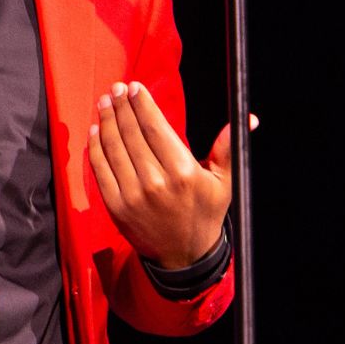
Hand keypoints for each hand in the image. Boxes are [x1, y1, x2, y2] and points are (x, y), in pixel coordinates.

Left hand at [87, 80, 254, 269]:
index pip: (155, 127)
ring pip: (114, 148)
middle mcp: (156, 182)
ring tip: (104, 103)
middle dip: (121, 106)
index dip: (142, 104)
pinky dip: (96, 148)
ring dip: (106, 121)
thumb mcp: (223, 182)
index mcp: (183, 172)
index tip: (134, 87)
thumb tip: (249, 118)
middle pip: (131, 133)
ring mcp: (133, 196)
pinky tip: (96, 131)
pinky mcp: (116, 207)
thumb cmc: (204, 214)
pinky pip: (101, 170)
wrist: (184, 256)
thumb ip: (227, 147)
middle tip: (115, 88)